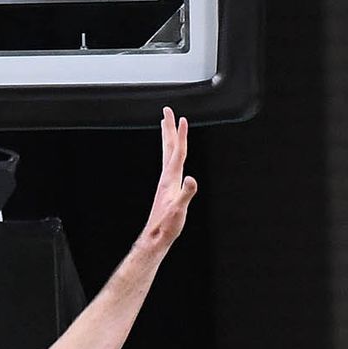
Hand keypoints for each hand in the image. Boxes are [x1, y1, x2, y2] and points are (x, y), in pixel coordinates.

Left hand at [136, 107, 198, 254]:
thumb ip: (186, 194)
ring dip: (167, 138)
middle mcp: (166, 177)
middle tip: (167, 111)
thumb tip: (192, 179)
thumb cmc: (167, 226)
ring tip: (165, 125)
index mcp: (170, 179)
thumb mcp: (179, 210)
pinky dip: (170, 154)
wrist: (155, 237)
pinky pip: (169, 164)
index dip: (181, 136)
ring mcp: (165, 182)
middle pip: (168, 147)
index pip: (178, 152)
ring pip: (167, 154)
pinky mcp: (166, 189)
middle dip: (168, 128)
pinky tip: (171, 155)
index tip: (182, 119)